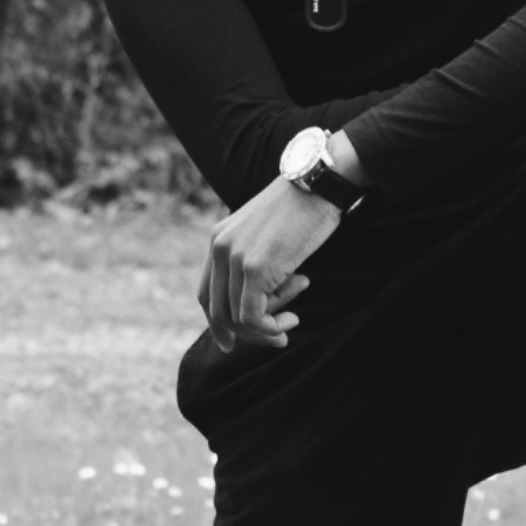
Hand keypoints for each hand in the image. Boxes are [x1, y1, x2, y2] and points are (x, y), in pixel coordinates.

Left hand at [199, 175, 343, 353]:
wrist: (319, 183)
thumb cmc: (304, 208)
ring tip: (293, 318)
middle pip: (217, 311)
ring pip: (237, 318)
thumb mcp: (269, 234)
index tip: (231, 342)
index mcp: (219, 238)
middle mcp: (220, 248)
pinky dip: (272, 327)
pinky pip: (253, 316)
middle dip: (246, 334)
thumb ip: (256, 260)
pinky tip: (293, 319)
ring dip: (266, 328)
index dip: (217, 323)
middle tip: (277, 339)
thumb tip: (263, 302)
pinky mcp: (255, 269)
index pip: (207, 293)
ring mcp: (235, 258)